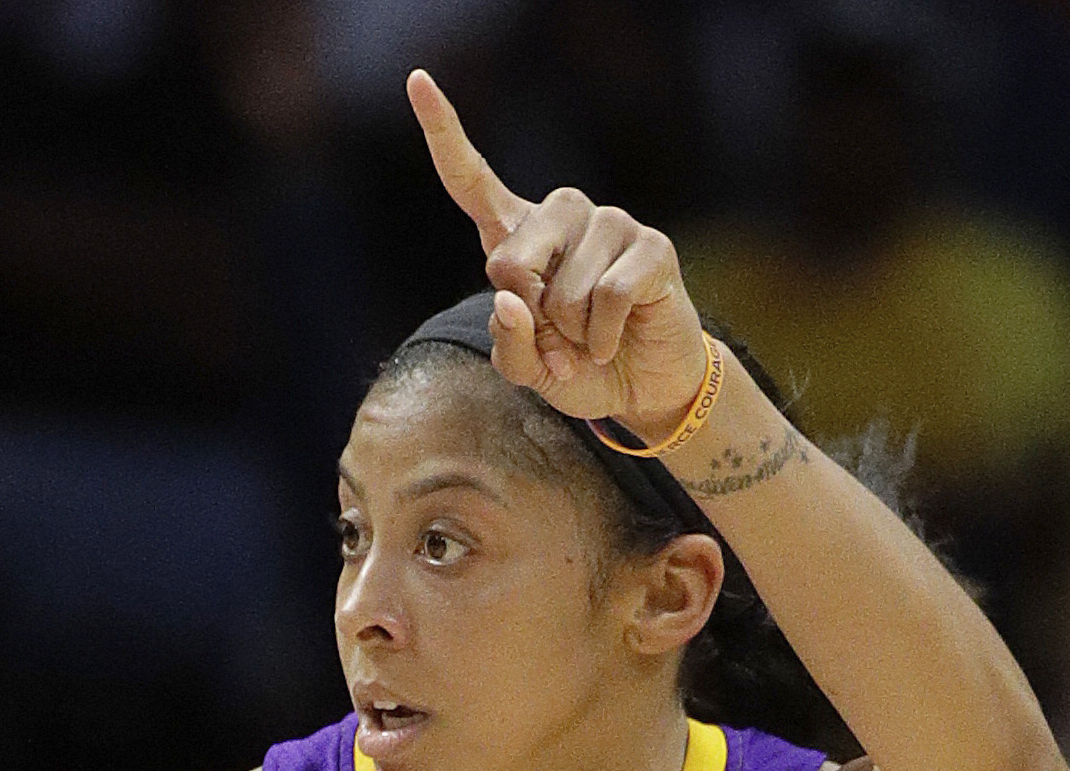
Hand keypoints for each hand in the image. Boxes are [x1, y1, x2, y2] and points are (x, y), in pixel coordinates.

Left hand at [410, 71, 708, 432]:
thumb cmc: (579, 369)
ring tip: (589, 338)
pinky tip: (613, 341)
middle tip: (557, 338)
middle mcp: (562, 216)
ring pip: (564, 290)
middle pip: (508, 258)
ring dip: (572, 335)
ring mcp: (610, 224)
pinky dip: (602, 338)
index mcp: (518, 233)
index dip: (443, 132)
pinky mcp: (651, 246)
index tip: (418, 81)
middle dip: (526, 316)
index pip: (470, 178)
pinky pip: (609, 297)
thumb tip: (511, 300)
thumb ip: (508, 343)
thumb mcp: (527, 369)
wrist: (643, 389)